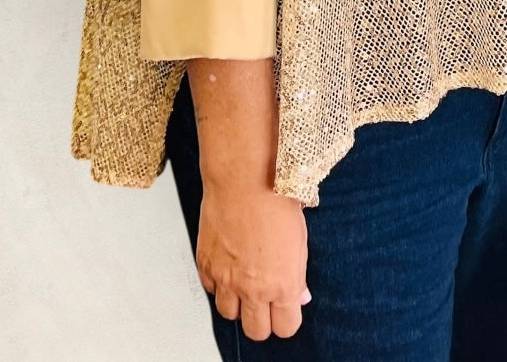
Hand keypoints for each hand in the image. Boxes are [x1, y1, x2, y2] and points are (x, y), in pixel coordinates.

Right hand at [196, 180, 311, 340]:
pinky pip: (210, 289)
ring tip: (246, 282)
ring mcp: (226, 279)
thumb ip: (298, 274)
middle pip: (256, 331)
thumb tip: (300, 295)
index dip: (288, 318)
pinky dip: (219, 283)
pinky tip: (229, 265)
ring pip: (229, 315)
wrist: (243, 176)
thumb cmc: (275, 199)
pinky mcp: (206, 265)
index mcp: (281, 284)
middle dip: (263, 319)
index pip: (286, 327)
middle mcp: (252, 288)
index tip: (288, 308)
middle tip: (267, 302)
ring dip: (238, 304)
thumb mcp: (300, 239)